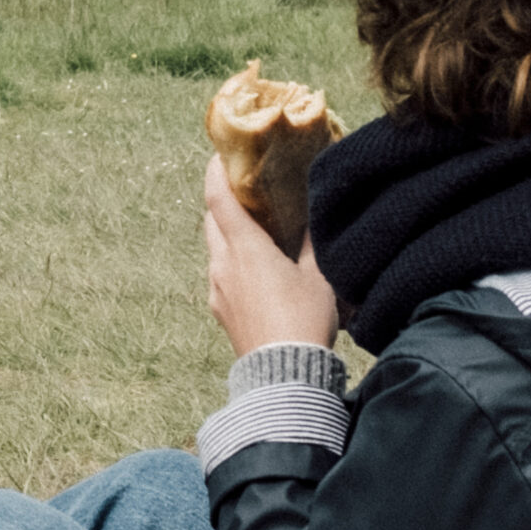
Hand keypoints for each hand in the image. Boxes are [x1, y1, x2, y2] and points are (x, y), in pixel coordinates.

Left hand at [200, 158, 341, 358]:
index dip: (216, 173)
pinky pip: (220, 274)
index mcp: (245, 248)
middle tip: (244, 189)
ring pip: (215, 248)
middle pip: (212, 221)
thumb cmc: (303, 321)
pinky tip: (253, 268)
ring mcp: (217, 289)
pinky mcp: (220, 310)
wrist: (283, 374)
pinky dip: (231, 260)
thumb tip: (312, 220)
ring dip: (228, 233)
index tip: (220, 155)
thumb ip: (311, 244)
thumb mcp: (317, 277)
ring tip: (253, 228)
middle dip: (224, 202)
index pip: (219, 199)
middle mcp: (223, 264)